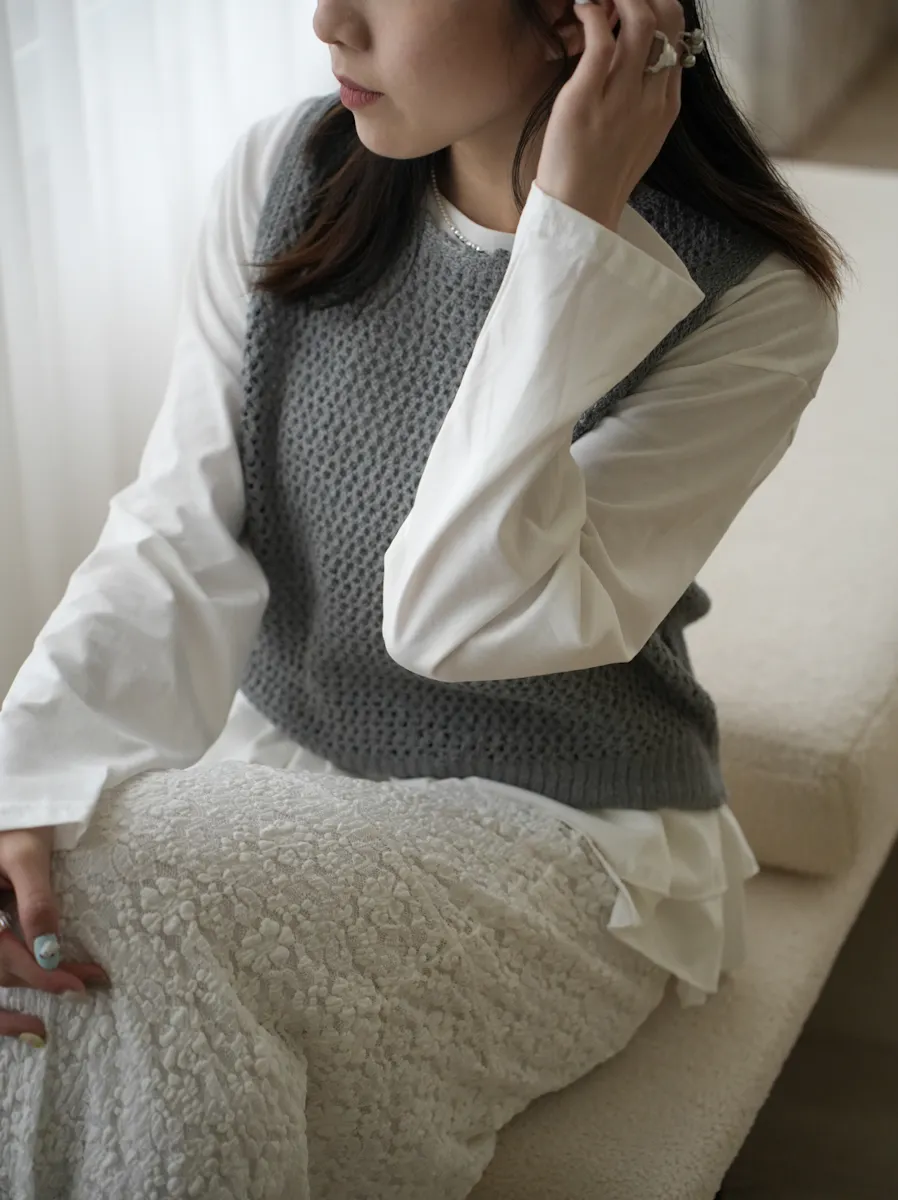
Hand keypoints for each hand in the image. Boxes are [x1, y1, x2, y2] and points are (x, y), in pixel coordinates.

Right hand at [0, 827, 109, 1045]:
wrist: (8, 812)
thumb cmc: (17, 827)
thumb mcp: (26, 856)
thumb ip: (36, 901)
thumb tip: (49, 952)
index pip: (3, 954)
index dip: (40, 974)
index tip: (79, 984)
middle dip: (40, 983)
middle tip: (86, 987)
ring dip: (15, 1002)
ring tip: (51, 1016)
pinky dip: (0, 1005)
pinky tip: (21, 1021)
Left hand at [536, 0, 685, 231]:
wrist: (580, 212)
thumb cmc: (601, 174)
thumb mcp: (639, 135)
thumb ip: (645, 95)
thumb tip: (636, 53)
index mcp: (667, 105)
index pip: (678, 36)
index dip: (660, 6)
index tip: (636, 1)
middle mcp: (651, 98)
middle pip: (668, 19)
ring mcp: (621, 99)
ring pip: (640, 21)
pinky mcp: (586, 100)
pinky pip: (600, 40)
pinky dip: (592, 13)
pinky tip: (582, 11)